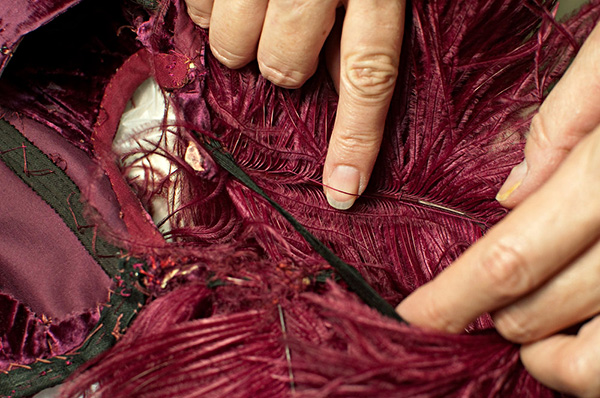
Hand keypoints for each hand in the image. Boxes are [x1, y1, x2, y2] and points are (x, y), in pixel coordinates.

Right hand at [185, 0, 404, 208]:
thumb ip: (358, 31)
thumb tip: (339, 96)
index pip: (368, 76)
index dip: (355, 139)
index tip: (343, 191)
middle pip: (283, 68)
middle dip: (282, 68)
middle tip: (286, 42)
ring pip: (232, 47)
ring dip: (240, 43)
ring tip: (256, 15)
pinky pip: (196, 12)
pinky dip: (209, 13)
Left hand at [397, 23, 599, 396]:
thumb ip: (567, 119)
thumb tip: (515, 191)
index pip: (512, 258)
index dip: (452, 299)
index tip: (415, 316)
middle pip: (541, 311)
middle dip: (490, 313)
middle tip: (476, 296)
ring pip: (596, 363)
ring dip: (544, 350)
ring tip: (528, 320)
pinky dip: (593, 358)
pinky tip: (579, 325)